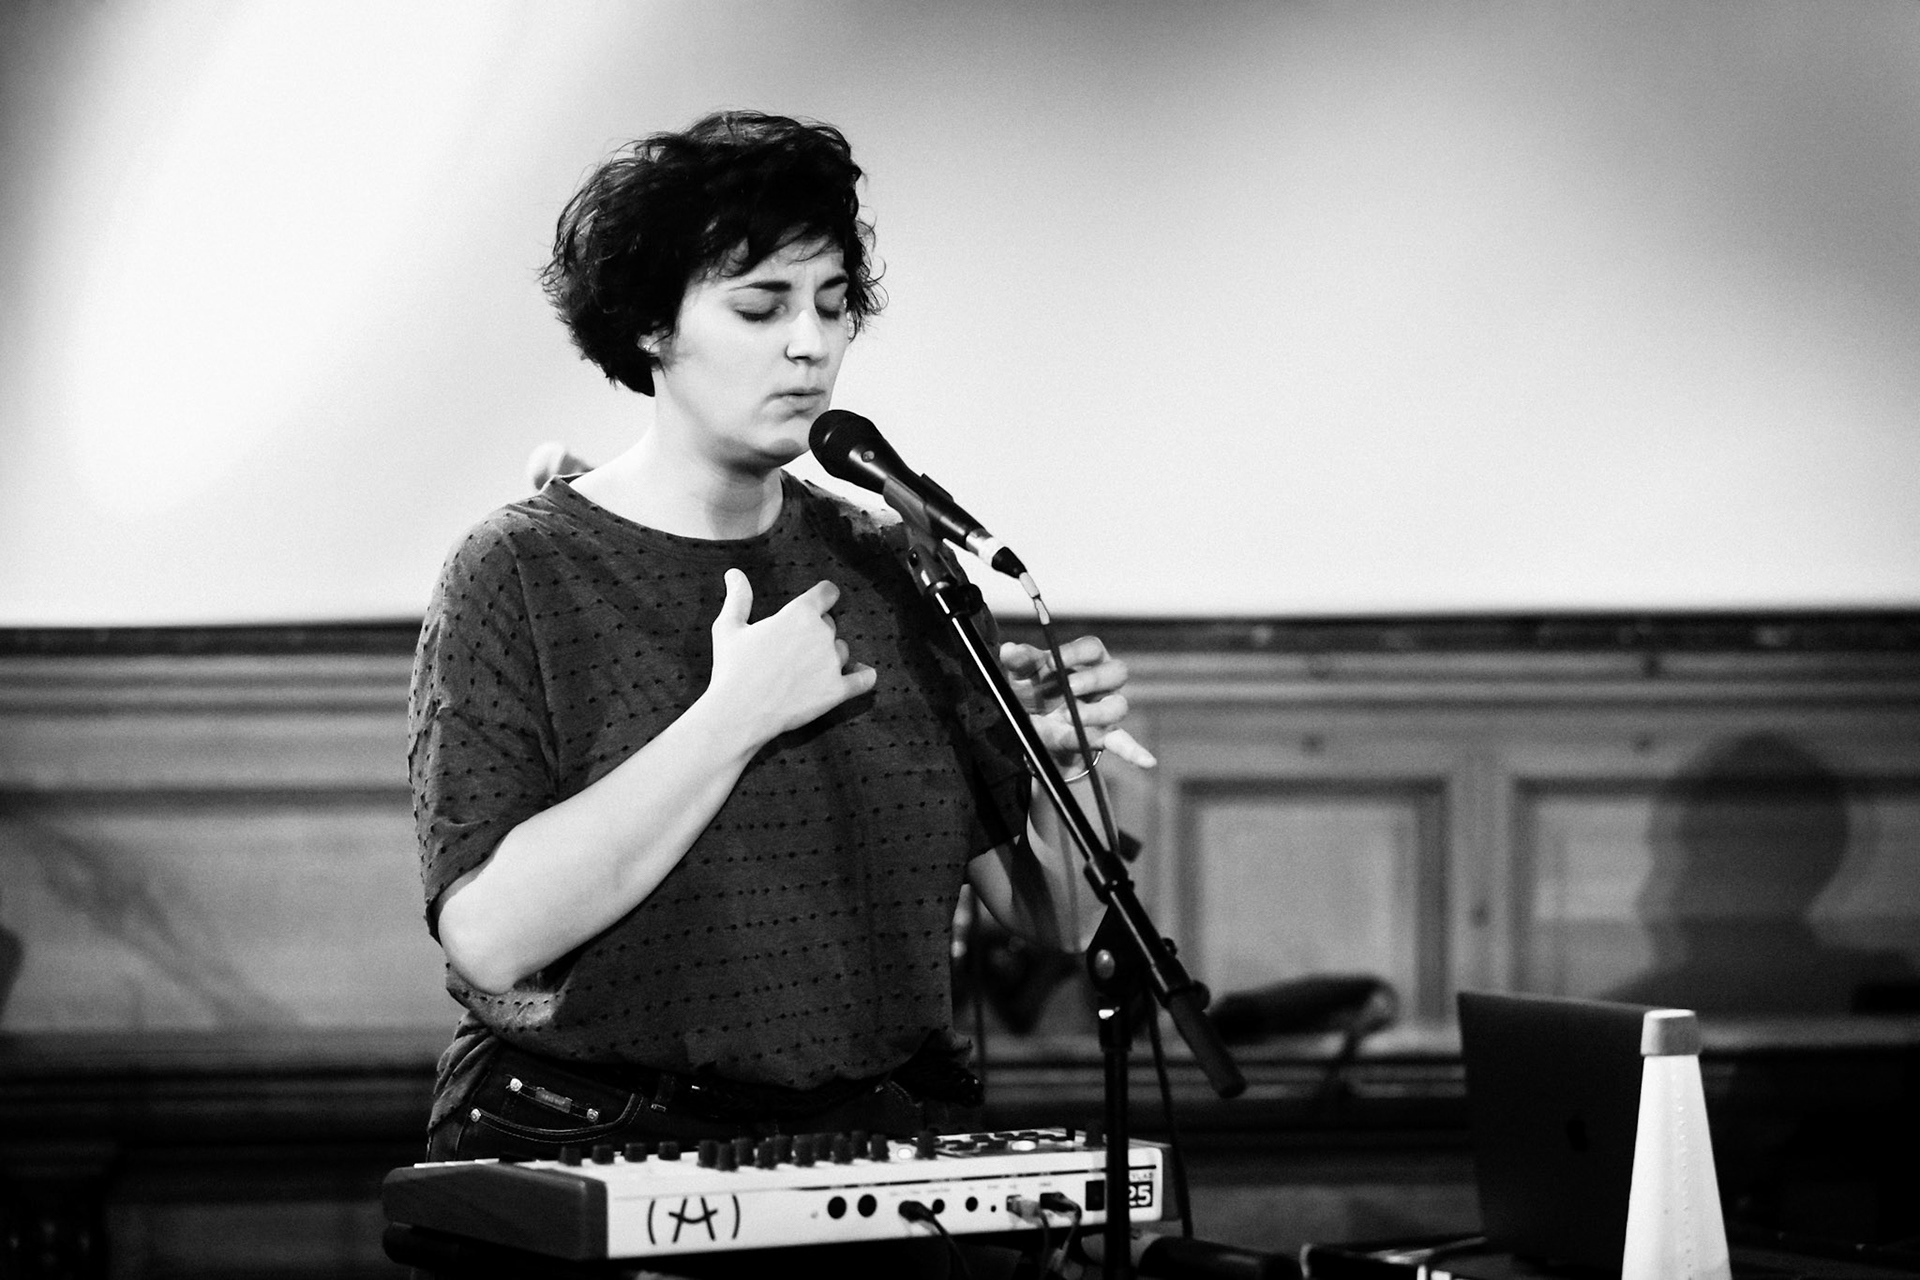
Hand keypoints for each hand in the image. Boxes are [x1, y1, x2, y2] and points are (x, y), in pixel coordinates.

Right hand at [708, 570, 875, 742]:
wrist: (739, 713)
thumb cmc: (732, 668)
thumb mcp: (728, 627)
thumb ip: (738, 597)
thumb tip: (734, 573)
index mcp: (800, 613)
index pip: (827, 592)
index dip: (824, 595)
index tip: (822, 599)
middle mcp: (822, 635)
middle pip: (830, 624)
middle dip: (817, 631)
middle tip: (794, 647)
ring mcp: (832, 664)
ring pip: (841, 651)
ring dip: (830, 655)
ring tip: (806, 668)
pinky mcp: (837, 690)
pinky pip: (864, 679)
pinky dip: (864, 675)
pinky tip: (862, 673)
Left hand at [999, 636, 1156, 770]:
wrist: (1033, 729)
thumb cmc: (1033, 693)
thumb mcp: (1022, 677)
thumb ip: (1019, 662)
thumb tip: (1009, 650)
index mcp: (1086, 660)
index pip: (1092, 648)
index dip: (1075, 653)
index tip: (1051, 662)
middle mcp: (1103, 682)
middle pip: (1116, 672)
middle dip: (1093, 679)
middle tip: (1068, 689)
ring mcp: (1106, 709)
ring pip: (1118, 706)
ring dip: (1096, 713)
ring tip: (1070, 719)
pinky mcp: (1104, 736)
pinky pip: (1124, 743)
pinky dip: (1135, 752)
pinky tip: (1146, 762)